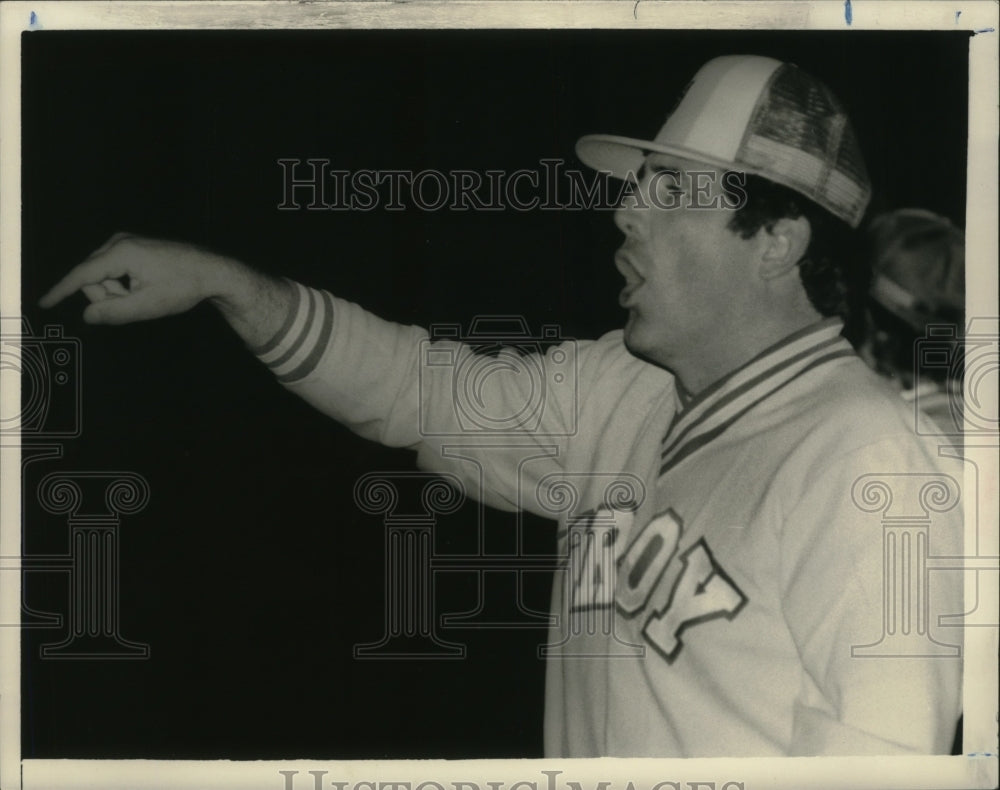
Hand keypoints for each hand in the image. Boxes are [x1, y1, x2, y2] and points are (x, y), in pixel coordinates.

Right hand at [38, 233, 225, 323]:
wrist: (211, 271)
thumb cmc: (184, 286)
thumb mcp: (149, 306)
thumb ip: (115, 312)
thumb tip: (88, 315)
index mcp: (121, 253)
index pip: (81, 275)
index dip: (61, 292)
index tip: (44, 303)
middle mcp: (119, 242)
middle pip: (92, 279)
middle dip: (108, 297)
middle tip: (136, 302)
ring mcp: (125, 242)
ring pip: (102, 276)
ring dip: (118, 292)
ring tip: (145, 293)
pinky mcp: (132, 247)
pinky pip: (114, 271)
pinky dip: (124, 285)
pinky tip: (146, 286)